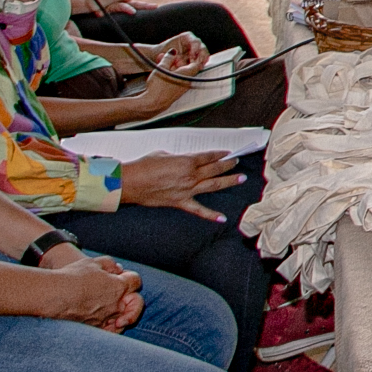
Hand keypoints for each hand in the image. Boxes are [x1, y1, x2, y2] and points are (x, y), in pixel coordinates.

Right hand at [45, 254, 142, 330]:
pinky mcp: (95, 329)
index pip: (135, 281)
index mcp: (119, 286)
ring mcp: (106, 319)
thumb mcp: (93, 263)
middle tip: (126, 294)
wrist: (54, 296)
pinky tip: (110, 323)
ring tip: (115, 308)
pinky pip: (113, 332)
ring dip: (124, 312)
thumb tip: (118, 270)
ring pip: (126, 318)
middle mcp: (116, 305)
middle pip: (137, 302)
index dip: (130, 276)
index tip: (121, 275)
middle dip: (134, 297)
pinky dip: (114, 328)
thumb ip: (109, 264)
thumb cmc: (73, 277)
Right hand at [120, 150, 241, 219]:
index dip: (220, 154)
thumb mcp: (164, 155)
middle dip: (228, 164)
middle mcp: (190, 176)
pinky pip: (198, 209)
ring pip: (213, 185)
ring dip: (228, 181)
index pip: (209, 156)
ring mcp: (187, 190)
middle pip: (215, 169)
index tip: (227, 153)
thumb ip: (179, 157)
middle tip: (237, 161)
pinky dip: (211, 214)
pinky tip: (222, 218)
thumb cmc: (144, 166)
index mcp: (186, 161)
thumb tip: (187, 160)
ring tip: (241, 177)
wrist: (131, 182)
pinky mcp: (180, 202)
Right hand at [122, 33, 210, 113]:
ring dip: (172, 68)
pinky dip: (171, 76)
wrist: (152, 104)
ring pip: (180, 75)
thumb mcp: (162, 67)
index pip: (195, 63)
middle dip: (176, 62)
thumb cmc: (157, 86)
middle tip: (166, 57)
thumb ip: (168, 58)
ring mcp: (182, 89)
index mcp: (187, 75)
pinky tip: (161, 74)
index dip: (189, 57)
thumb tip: (173, 51)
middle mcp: (187, 82)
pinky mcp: (175, 94)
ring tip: (160, 64)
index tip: (180, 54)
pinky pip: (176, 82)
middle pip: (186, 69)